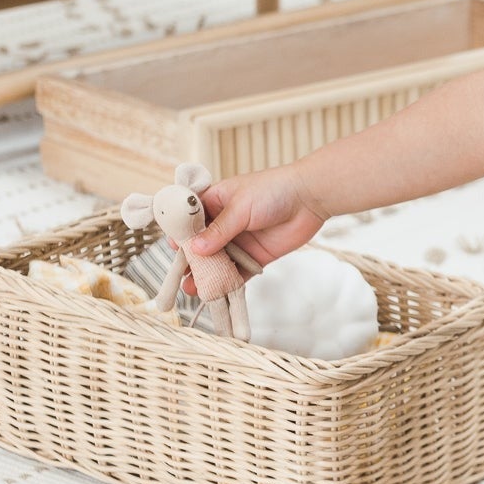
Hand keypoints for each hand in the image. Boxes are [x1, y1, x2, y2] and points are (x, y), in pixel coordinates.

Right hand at [180, 164, 324, 296]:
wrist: (310, 197)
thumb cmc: (273, 190)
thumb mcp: (240, 207)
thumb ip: (218, 231)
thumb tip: (195, 249)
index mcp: (217, 202)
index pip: (191, 220)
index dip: (181, 234)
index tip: (173, 249)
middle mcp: (225, 223)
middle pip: (202, 245)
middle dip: (191, 260)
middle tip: (181, 276)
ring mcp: (240, 241)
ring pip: (218, 262)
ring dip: (207, 275)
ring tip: (193, 289)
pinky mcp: (256, 256)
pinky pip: (238, 273)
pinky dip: (228, 283)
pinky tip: (217, 293)